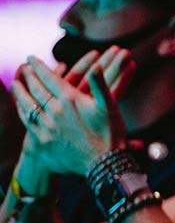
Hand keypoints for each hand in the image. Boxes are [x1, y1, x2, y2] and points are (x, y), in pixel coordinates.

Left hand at [12, 48, 134, 175]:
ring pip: (27, 105)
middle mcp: (54, 111)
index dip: (39, 67)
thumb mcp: (110, 106)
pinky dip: (22, 110)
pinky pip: (27, 122)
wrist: (102, 163)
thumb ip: (100, 85)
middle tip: (22, 67)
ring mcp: (46, 127)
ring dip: (20, 92)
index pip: (49, 79)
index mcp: (70, 100)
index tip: (31, 58)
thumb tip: (96, 66)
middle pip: (36, 90)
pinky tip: (21, 107)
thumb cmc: (110, 133)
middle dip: (28, 77)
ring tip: (15, 84)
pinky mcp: (41, 140)